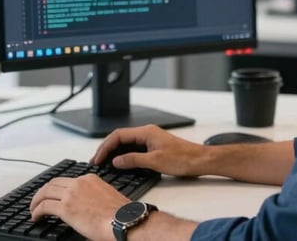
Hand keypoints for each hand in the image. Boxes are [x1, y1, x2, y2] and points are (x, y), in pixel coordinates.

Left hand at [29, 173, 128, 240]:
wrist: (124, 220)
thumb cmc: (120, 214)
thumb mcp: (106, 198)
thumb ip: (93, 198)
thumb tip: (87, 209)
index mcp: (90, 179)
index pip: (66, 180)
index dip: (56, 188)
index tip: (52, 194)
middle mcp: (79, 183)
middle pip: (53, 183)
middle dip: (43, 192)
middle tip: (38, 200)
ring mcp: (71, 194)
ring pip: (45, 192)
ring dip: (36, 201)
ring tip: (33, 209)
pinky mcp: (66, 208)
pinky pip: (44, 206)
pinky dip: (36, 211)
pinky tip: (35, 217)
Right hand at [91, 124, 206, 176]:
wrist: (200, 160)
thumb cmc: (184, 159)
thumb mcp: (155, 162)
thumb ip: (134, 160)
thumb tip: (116, 161)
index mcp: (146, 132)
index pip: (118, 136)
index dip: (105, 147)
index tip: (98, 158)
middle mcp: (147, 133)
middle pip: (120, 138)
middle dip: (106, 149)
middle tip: (96, 161)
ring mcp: (150, 139)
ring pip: (126, 143)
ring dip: (114, 152)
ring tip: (104, 163)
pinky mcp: (154, 147)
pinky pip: (134, 148)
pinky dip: (124, 155)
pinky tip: (120, 163)